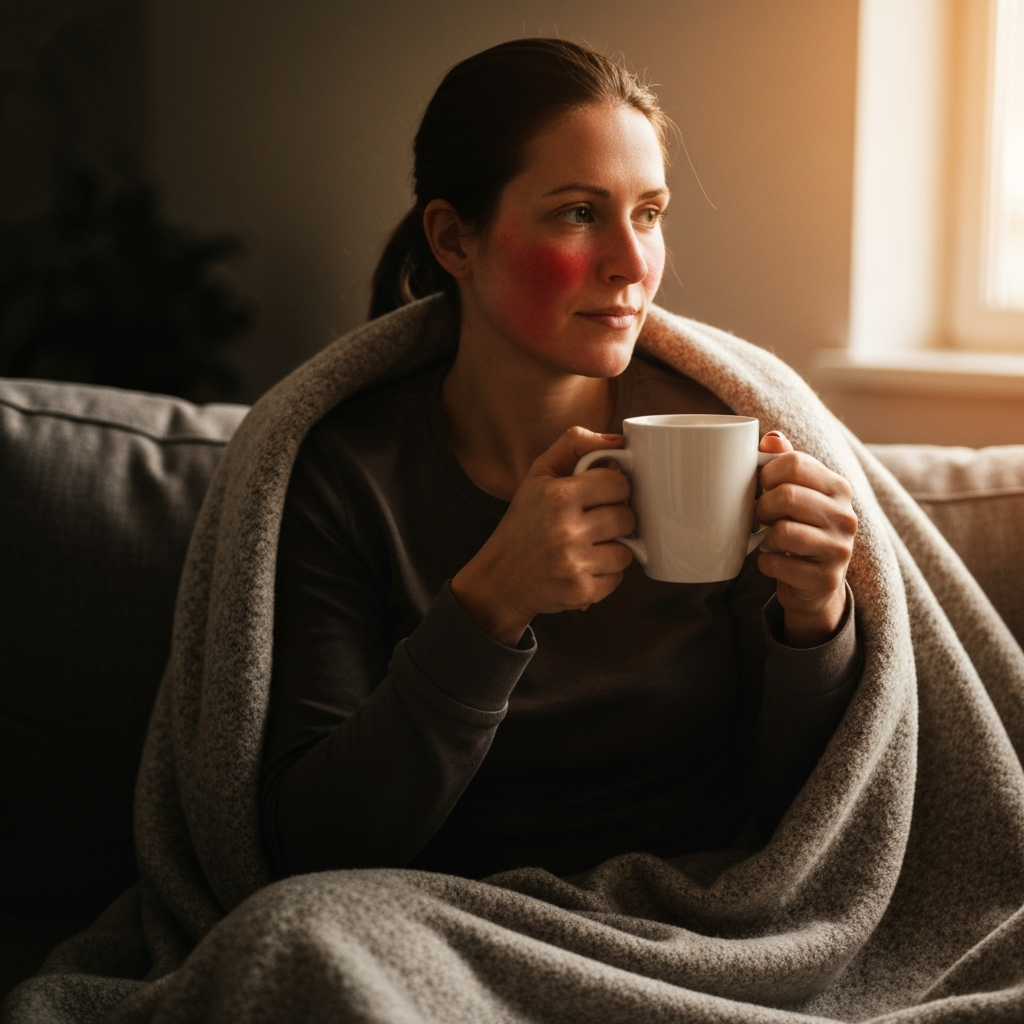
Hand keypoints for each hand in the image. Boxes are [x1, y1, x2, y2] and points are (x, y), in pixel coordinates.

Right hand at [451, 427, 634, 645]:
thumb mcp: (538, 475)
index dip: (615, 488)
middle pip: (626, 517)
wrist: (500, 578)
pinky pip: (618, 578)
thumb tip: (619, 441)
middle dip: (616, 519)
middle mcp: (566, 529)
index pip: (618, 483)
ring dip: (613, 549)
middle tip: (595, 522)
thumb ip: (574, 445)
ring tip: (589, 546)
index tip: (603, 494)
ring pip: (626, 551)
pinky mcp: (580, 591)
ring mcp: (574, 563)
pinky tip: (584, 567)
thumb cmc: (523, 523)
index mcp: (558, 496)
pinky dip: (606, 574)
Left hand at [754, 431, 856, 646]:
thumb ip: (784, 463)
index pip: (794, 463)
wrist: (814, 586)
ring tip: (769, 539)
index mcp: (838, 488)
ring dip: (764, 537)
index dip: (766, 474)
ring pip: (783, 531)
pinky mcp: (826, 579)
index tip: (761, 488)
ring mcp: (840, 549)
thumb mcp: (796, 494)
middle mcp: (846, 516)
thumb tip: (771, 438)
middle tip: (759, 516)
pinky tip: (775, 562)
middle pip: (787, 495)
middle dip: (761, 506)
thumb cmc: (800, 530)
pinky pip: (778, 564)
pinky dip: (766, 563)